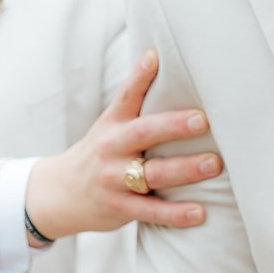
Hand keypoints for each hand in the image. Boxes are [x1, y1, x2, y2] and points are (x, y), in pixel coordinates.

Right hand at [26, 50, 221, 240]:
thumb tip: (161, 58)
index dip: (140, 75)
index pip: (126, 95)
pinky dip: (176, 214)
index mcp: (112, 124)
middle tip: (204, 120)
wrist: (59, 194)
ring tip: (214, 163)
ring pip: (151, 174)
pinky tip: (200, 212)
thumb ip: (135, 101)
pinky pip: (151, 211)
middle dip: (174, 126)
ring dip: (185, 169)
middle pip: (143, 133)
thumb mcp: (110, 125)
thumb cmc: (99, 153)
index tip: (156, 57)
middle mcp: (111, 149)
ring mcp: (114, 179)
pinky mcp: (119, 208)